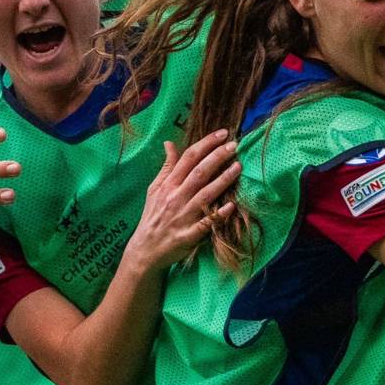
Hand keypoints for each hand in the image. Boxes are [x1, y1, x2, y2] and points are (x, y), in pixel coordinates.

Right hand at [123, 130, 240, 272]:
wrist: (145, 251)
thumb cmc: (153, 216)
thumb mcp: (154, 189)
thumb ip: (166, 167)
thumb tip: (169, 143)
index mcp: (168, 185)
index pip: (188, 158)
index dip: (206, 144)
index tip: (222, 133)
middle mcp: (176, 198)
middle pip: (199, 173)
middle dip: (217, 157)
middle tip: (234, 145)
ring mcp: (183, 217)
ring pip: (205, 195)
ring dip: (223, 180)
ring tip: (238, 166)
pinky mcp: (189, 235)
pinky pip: (206, 224)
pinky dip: (219, 214)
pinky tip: (232, 205)